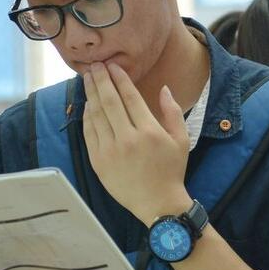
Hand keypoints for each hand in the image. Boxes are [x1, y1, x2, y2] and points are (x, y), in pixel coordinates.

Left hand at [82, 63, 191, 224]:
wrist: (157, 204)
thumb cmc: (172, 170)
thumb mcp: (181, 140)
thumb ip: (172, 112)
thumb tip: (163, 88)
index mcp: (149, 131)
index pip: (130, 97)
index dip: (120, 79)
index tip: (112, 65)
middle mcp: (128, 138)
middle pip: (109, 102)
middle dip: (100, 80)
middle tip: (95, 65)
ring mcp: (110, 151)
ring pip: (97, 115)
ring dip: (91, 94)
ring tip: (87, 78)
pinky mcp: (99, 162)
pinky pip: (90, 133)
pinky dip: (87, 116)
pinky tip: (87, 104)